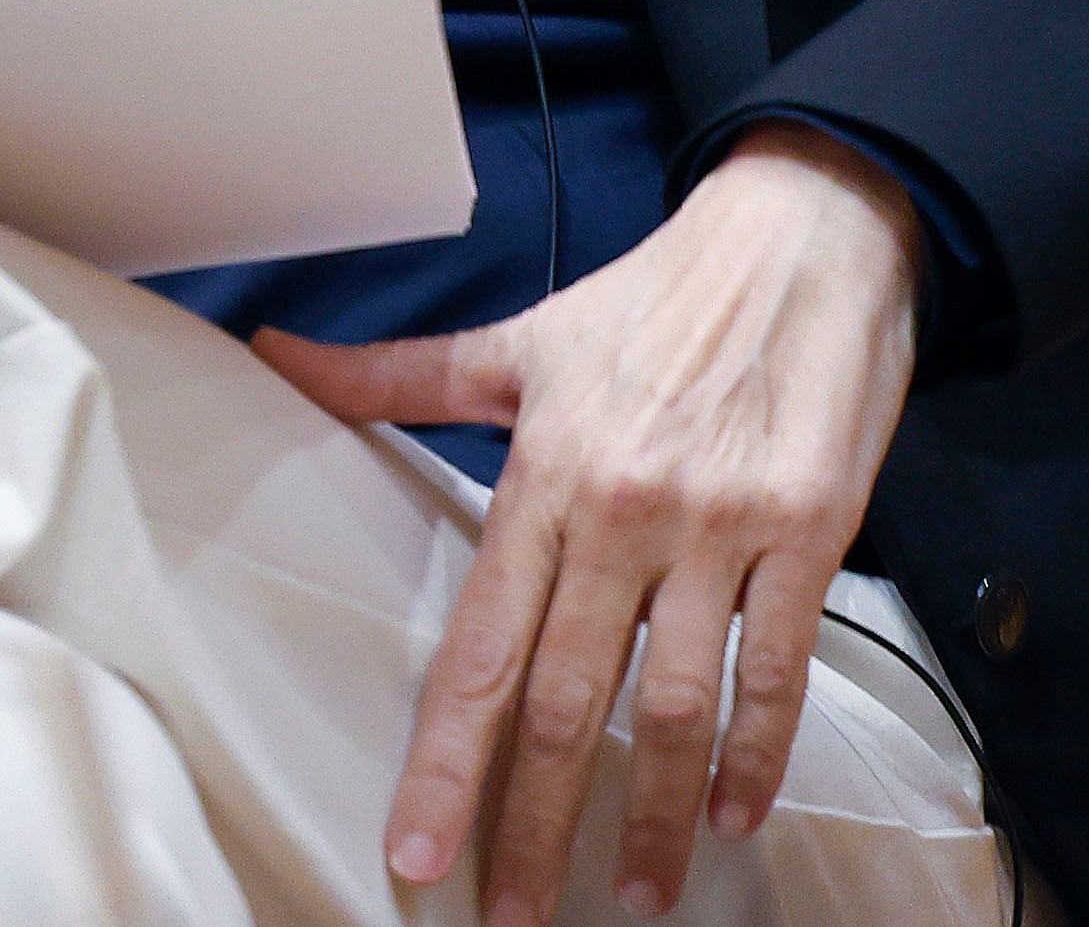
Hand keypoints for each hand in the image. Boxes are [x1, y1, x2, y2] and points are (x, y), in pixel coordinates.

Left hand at [251, 125, 923, 923]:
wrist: (805, 230)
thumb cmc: (654, 294)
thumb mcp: (519, 339)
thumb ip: (397, 377)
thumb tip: (277, 358)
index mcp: (547, 474)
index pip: (480, 646)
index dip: (445, 761)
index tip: (416, 853)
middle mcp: (627, 509)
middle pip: (570, 700)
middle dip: (537, 824)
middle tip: (511, 915)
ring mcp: (723, 524)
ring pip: (678, 704)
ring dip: (652, 814)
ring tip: (632, 894)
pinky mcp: (811, 529)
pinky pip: (779, 668)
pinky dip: (757, 753)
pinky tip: (731, 814)